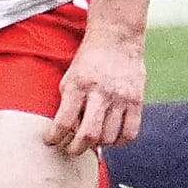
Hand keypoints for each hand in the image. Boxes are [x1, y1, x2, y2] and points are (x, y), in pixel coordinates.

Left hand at [47, 24, 144, 154]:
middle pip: (88, 135)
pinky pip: (129, 133)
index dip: (54, 138)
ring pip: (109, 137)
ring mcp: (121, 97)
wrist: (116, 38)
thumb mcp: (70, 78)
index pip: (63, 122)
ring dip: (97, 144)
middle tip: (71, 149)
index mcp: (78, 85)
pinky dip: (119, 142)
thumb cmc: (88, 61)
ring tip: (92, 138)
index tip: (51, 141)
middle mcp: (100, 92)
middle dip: (75, 149)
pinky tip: (112, 137)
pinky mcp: (137, 99)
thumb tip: (69, 135)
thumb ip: (68, 105)